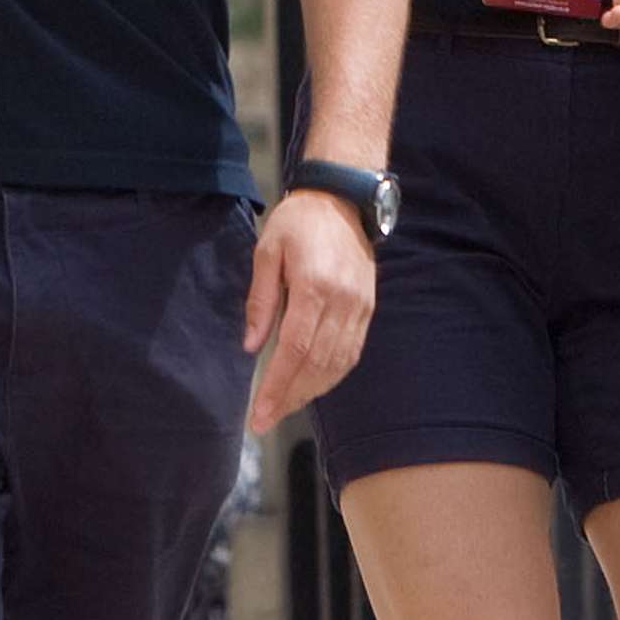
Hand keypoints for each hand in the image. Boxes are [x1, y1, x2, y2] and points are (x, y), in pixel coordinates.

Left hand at [242, 180, 378, 434]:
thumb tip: (251, 346)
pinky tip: (311, 386)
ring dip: (310, 392)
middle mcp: (343, 304)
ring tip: (283, 408)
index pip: (295, 350)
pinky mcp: (367, 310)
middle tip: (264, 420)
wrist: (343, 199)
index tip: (259, 412)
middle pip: (317, 365)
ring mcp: (360, 309)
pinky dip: (331, 376)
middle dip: (290, 398)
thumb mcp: (267, 252)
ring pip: (337, 365)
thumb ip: (260, 300)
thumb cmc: (298, 222)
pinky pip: (351, 353)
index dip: (277, 386)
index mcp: (315, 287)